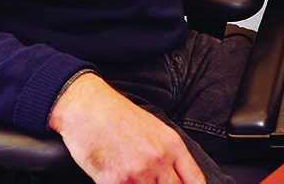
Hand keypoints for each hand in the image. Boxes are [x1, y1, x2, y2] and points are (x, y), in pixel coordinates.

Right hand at [48, 72, 204, 183]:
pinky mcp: (115, 181)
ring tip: (133, 179)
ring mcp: (138, 172)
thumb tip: (175, 177)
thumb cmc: (118, 116)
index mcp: (172, 146)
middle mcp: (160, 160)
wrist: (87, 107)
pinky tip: (117, 180)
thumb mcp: (154, 129)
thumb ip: (169, 155)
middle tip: (151, 182)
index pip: (196, 181)